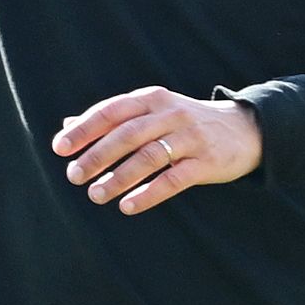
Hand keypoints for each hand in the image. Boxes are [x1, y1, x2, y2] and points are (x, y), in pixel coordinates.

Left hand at [53, 86, 262, 213]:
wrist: (245, 129)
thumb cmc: (185, 123)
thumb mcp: (152, 112)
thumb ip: (112, 119)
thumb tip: (67, 124)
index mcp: (152, 99)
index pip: (111, 111)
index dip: (84, 129)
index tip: (60, 148)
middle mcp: (170, 114)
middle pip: (127, 134)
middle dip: (97, 155)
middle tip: (74, 176)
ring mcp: (190, 137)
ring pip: (149, 157)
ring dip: (119, 177)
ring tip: (96, 195)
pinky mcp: (206, 162)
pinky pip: (173, 179)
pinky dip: (149, 194)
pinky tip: (128, 206)